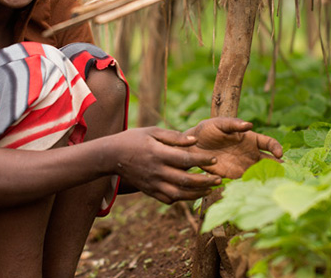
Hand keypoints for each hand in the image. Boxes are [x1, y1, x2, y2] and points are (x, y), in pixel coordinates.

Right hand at [107, 127, 221, 203]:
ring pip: (179, 194)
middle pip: (185, 181)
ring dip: (197, 194)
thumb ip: (174, 137)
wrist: (111, 156)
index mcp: (158, 154)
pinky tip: (192, 194)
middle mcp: (156, 171)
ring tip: (210, 189)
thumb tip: (194, 141)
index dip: (202, 161)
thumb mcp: (152, 131)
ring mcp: (152, 183)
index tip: (214, 159)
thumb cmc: (133, 139)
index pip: (185, 160)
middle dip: (205, 181)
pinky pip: (168, 199)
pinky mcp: (149, 191)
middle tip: (219, 179)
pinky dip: (182, 199)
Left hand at [185, 117, 283, 178]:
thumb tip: (248, 125)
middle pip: (270, 162)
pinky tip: (258, 191)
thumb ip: (233, 124)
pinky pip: (246, 182)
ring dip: (268, 179)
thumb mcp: (219, 123)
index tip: (279, 154)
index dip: (276, 148)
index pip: (269, 143)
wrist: (192, 146)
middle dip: (280, 168)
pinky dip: (253, 186)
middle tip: (288, 175)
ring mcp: (243, 166)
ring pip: (260, 174)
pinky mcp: (233, 176)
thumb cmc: (207, 130)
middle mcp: (250, 154)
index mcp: (250, 139)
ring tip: (276, 185)